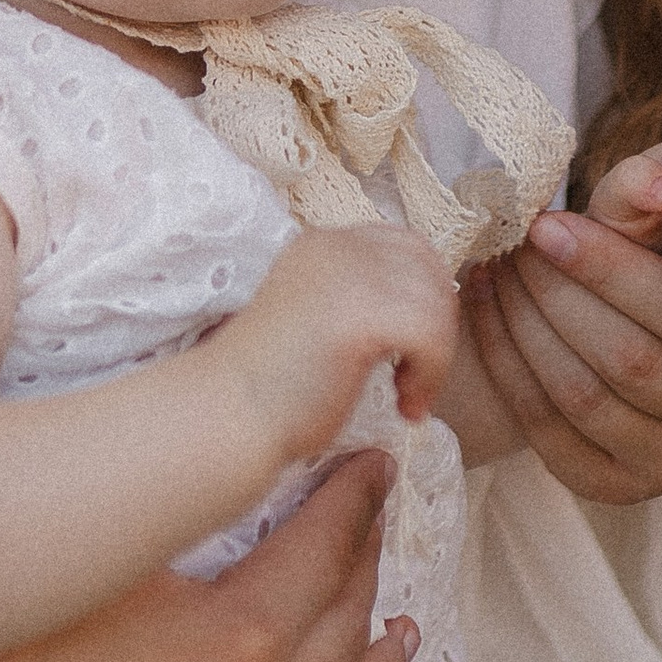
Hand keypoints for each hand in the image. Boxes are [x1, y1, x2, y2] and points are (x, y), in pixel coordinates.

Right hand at [0, 450, 411, 661]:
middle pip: (338, 635)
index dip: (355, 499)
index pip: (328, 553)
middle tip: (372, 521)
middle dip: (365, 568)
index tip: (366, 462)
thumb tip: (250, 418)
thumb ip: (183, 484)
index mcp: (226, 645)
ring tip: (401, 633)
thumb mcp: (87, 527)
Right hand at [227, 218, 458, 449]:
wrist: (225, 417)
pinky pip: (432, 334)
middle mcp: (337, 245)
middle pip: (428, 269)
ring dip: (436, 356)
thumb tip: (425, 305)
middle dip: (436, 323)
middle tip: (415, 376)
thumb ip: (359, 297)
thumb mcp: (319, 316)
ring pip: (436, 303)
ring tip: (407, 396)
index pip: (405, 247)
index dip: (424, 296)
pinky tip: (406, 406)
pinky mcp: (361, 311)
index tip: (408, 349)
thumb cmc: (269, 388)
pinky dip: (431, 375)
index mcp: (322, 243)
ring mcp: (349, 273)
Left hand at [464, 65, 661, 503]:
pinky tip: (486, 322)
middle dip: (561, 298)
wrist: (636, 341)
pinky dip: (512, 375)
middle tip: (509, 249)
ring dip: (527, 334)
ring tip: (489, 276)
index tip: (549, 222)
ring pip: (591, 398)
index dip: (613, 265)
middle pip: (636, 359)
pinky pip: (556, 436)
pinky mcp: (625, 490)